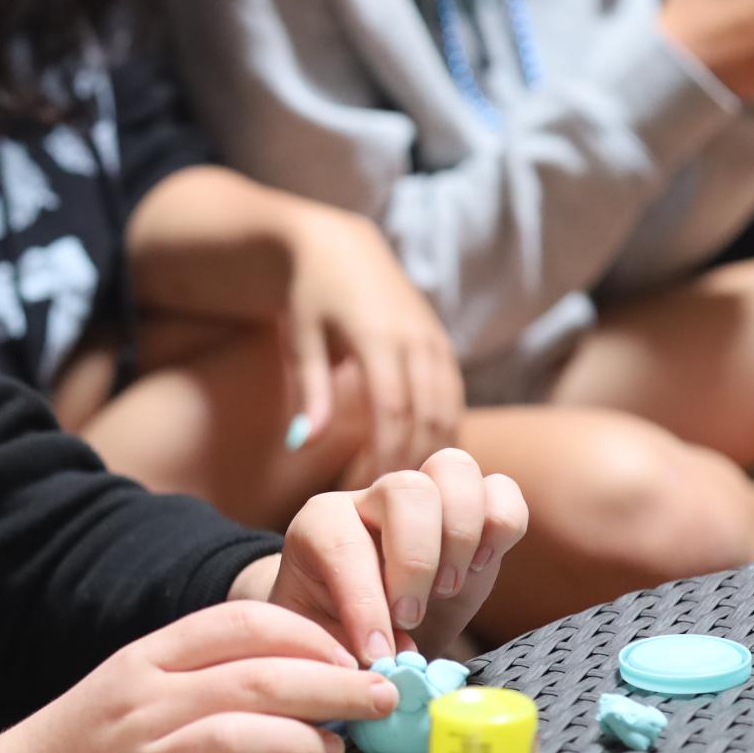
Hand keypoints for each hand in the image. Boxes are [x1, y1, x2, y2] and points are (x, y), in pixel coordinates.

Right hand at [0, 601, 399, 752]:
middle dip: (335, 686)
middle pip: (257, 678)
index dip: (311, 635)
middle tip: (381, 697)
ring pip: (245, 741)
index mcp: (145, 658)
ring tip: (332, 750)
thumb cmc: (92, 744)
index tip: (353, 654)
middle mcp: (142, 703)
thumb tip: (313, 670)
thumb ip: (208, 673)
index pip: (240, 623)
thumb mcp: (139, 687)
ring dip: (306, 745)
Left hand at [263, 449, 527, 662]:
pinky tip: (480, 568)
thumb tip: (395, 658)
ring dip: (460, 535)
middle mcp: (373, 499)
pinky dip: (502, 526)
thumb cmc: (337, 636)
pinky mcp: (475, 514)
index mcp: (321, 525)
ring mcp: (428, 498)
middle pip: (405, 489)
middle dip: (416, 559)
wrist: (369, 630)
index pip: (341, 542)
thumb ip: (344, 650)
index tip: (377, 653)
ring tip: (448, 589)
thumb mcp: (323, 646)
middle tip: (412, 616)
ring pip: (454, 469)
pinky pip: (503, 490)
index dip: (363, 601)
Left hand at [281, 207, 462, 478]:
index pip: (393, 411)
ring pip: (450, 407)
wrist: (336, 245)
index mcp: (377, 335)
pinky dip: (445, 430)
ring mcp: (434, 338)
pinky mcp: (442, 341)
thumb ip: (308, 390)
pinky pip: (454, 394)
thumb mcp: (299, 336)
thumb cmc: (307, 294)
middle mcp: (415, 336)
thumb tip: (301, 445)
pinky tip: (427, 460)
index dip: (386, 456)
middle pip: (429, 415)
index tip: (371, 494)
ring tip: (411, 492)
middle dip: (414, 463)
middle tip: (394, 508)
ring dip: (434, 452)